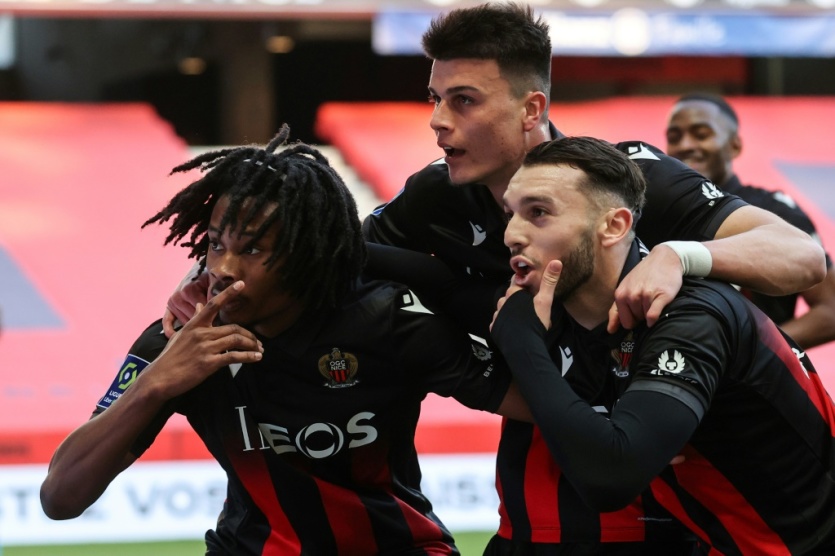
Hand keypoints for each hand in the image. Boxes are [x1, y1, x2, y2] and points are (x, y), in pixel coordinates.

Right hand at [149, 281, 262, 398]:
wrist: (160, 378)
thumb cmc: (170, 357)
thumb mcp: (180, 334)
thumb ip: (193, 320)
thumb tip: (198, 305)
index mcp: (194, 325)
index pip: (213, 305)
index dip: (228, 293)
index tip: (241, 284)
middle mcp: (201, 333)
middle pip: (233, 328)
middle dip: (249, 335)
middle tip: (258, 342)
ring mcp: (205, 348)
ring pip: (236, 340)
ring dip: (252, 345)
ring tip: (260, 350)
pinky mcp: (209, 363)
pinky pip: (234, 357)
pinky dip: (248, 357)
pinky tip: (256, 358)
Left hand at [491, 260, 561, 331]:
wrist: (524, 346)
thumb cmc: (535, 321)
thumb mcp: (545, 300)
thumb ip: (549, 281)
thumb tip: (556, 261)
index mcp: (513, 292)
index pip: (517, 282)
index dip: (524, 285)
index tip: (531, 291)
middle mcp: (502, 301)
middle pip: (510, 296)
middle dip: (518, 299)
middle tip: (531, 308)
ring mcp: (497, 315)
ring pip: (504, 309)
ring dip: (511, 311)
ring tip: (523, 319)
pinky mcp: (494, 328)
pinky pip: (500, 322)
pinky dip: (506, 324)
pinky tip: (514, 328)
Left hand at [607, 245, 681, 332]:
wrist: (664, 259)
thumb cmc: (645, 275)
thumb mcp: (625, 288)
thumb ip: (616, 309)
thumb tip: (610, 330)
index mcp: (620, 294)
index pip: (624, 321)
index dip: (632, 320)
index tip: (637, 313)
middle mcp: (631, 295)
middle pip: (636, 320)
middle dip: (641, 315)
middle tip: (647, 301)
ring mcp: (645, 295)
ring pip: (645, 319)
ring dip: (650, 312)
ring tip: (653, 298)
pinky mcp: (660, 296)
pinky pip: (653, 315)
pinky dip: (655, 318)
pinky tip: (657, 311)